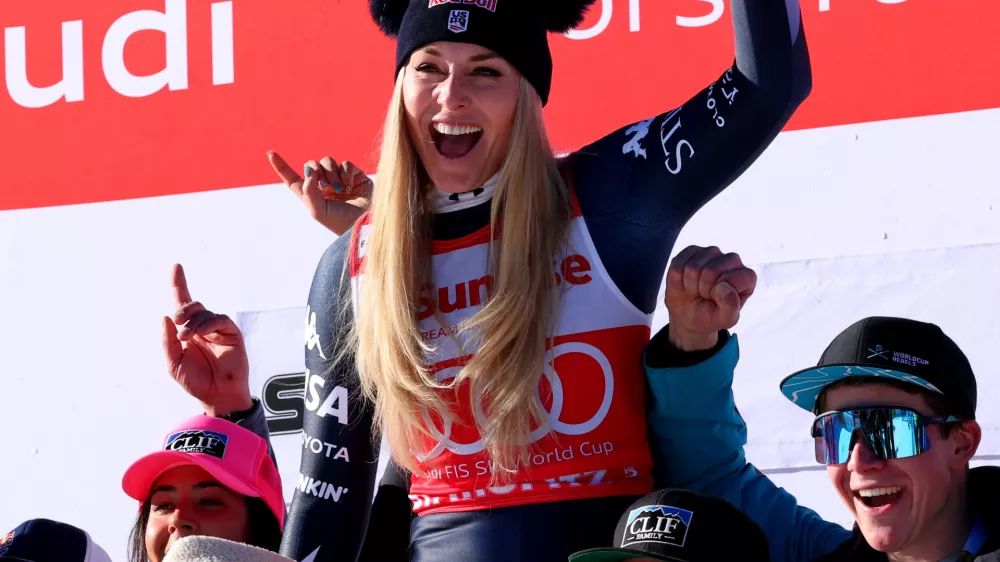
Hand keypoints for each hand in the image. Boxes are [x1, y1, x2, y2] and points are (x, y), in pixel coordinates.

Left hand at [162, 264, 251, 416]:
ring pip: (204, 312)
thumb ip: (167, 341)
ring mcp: (217, 330)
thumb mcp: (173, 363)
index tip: (175, 266)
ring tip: (186, 336)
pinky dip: (209, 323)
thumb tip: (165, 317)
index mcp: (187, 332)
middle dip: (183, 310)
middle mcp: (202, 327)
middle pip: (192, 305)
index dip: (179, 284)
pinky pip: (220, 320)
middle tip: (177, 323)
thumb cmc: (196, 381)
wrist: (217, 394)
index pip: (182, 304)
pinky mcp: (232, 333)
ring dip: (193, 321)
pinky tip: (201, 333)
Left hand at [268, 151, 370, 234]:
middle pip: (312, 165)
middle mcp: (324, 186)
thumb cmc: (341, 222)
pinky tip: (349, 185)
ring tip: (339, 188)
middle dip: (315, 170)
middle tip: (324, 186)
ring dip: (331, 174)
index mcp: (312, 196)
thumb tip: (309, 170)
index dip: (282, 167)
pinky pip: (345, 163)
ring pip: (328, 162)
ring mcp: (339, 179)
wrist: (365, 223)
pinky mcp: (354, 175)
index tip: (271, 153)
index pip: (292, 179)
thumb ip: (308, 190)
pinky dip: (346, 173)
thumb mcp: (318, 211)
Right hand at [664, 246, 756, 350]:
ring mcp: (712, 253)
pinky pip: (678, 264)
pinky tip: (685, 282)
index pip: (732, 279)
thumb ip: (731, 307)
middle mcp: (732, 260)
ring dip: (690, 284)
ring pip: (692, 267)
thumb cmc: (711, 316)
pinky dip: (677, 279)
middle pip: (710, 271)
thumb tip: (724, 287)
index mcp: (746, 277)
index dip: (719, 294)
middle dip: (703, 289)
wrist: (689, 315)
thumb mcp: (725, 319)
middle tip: (705, 296)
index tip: (717, 301)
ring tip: (696, 290)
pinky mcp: (692, 251)